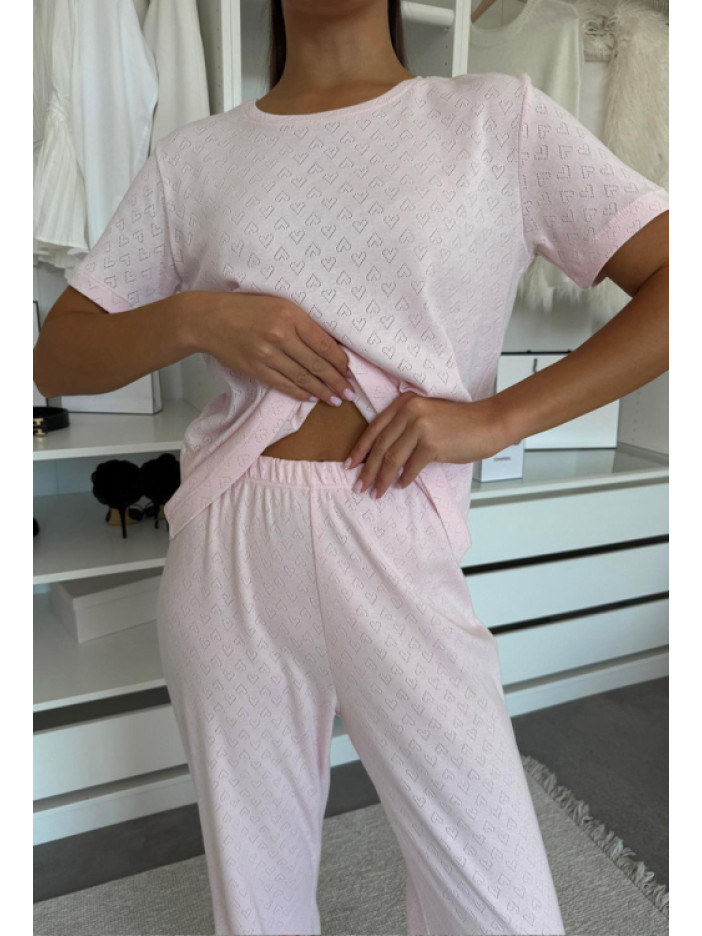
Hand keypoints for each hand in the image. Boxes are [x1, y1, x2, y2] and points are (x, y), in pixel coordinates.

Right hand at [197, 292, 354, 405]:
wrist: (208, 319)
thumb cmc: (246, 309)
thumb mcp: (278, 305)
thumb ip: (302, 322)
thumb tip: (329, 345)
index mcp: (290, 315)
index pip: (324, 343)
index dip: (340, 361)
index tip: (350, 371)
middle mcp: (280, 334)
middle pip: (316, 364)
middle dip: (337, 381)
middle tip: (350, 393)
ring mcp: (267, 354)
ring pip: (302, 377)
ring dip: (322, 391)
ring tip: (337, 400)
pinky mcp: (256, 369)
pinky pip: (284, 384)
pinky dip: (300, 393)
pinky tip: (312, 397)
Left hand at [345, 394, 508, 498]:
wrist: (488, 423)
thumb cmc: (459, 423)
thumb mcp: (426, 415)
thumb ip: (404, 427)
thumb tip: (381, 455)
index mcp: (404, 402)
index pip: (374, 428)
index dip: (359, 449)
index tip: (349, 465)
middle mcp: (409, 411)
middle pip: (380, 445)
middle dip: (367, 469)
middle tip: (359, 486)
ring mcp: (420, 426)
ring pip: (392, 458)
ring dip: (382, 479)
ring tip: (376, 492)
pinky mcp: (431, 444)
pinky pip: (411, 467)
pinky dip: (404, 479)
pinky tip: (401, 486)